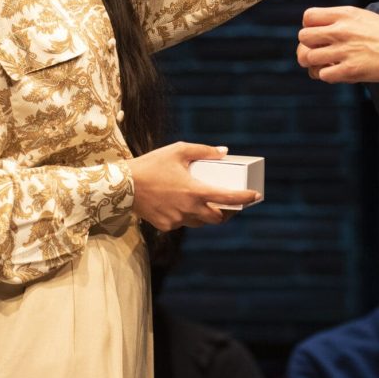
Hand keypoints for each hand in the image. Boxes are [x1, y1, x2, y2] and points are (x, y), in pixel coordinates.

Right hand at [129, 142, 260, 229]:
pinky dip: (186, 215)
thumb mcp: (178, 151)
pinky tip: (180, 204)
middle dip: (227, 213)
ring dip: (206, 214)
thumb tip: (224, 151)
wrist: (123, 185)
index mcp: (195, 191)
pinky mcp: (166, 226)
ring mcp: (177, 220)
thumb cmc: (152, 164)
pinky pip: (182, 222)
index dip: (244, 198)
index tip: (255, 196)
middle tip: (230, 204)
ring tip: (206, 203)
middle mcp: (188, 209)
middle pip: (217, 218)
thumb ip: (204, 151)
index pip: (227, 198)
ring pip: (199, 222)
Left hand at [297, 5, 378, 82]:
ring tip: (325, 64)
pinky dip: (326, 75)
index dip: (309, 27)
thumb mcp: (361, 16)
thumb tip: (318, 28)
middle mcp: (341, 31)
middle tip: (318, 52)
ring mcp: (344, 51)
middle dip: (307, 46)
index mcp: (344, 15)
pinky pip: (322, 74)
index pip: (308, 16)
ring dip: (314, 63)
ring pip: (308, 58)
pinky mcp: (350, 70)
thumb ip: (339, 19)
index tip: (318, 35)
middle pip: (303, 37)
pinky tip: (336, 72)